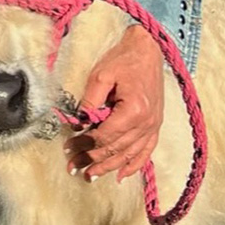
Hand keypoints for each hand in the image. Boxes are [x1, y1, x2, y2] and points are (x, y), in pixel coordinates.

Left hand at [64, 24, 163, 181]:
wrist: (149, 49)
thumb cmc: (124, 60)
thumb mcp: (101, 76)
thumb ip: (89, 102)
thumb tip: (79, 125)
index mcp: (134, 110)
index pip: (104, 136)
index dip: (84, 144)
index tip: (67, 148)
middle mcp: (147, 122)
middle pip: (115, 149)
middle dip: (91, 159)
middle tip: (72, 167)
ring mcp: (154, 125)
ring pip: (129, 154)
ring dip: (108, 167)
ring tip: (90, 175)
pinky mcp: (156, 124)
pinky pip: (146, 151)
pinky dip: (134, 165)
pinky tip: (121, 175)